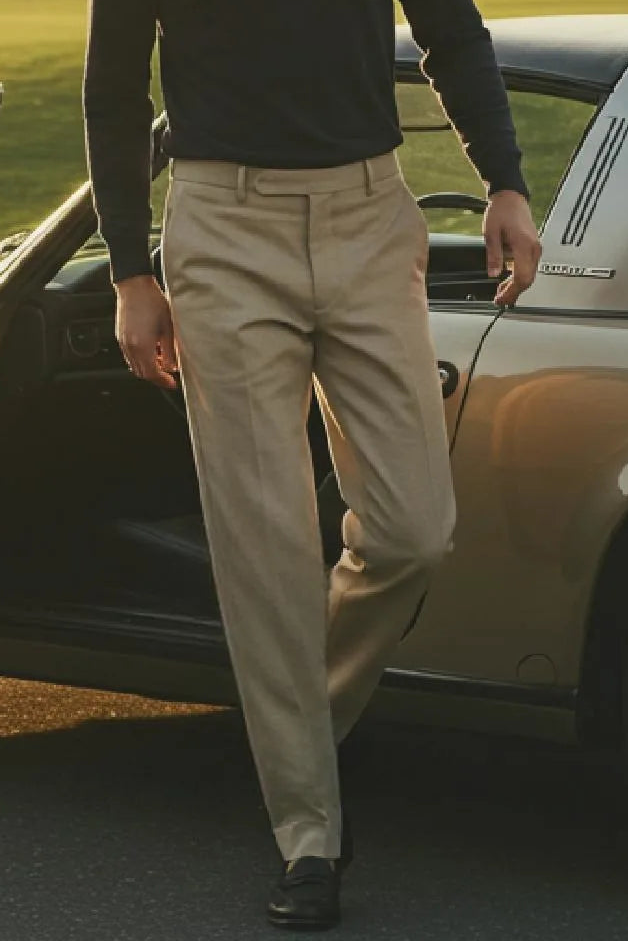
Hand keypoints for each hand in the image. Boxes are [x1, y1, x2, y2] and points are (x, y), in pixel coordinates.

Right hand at [114, 275, 177, 388]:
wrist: (134, 285)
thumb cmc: (153, 302)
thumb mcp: (168, 328)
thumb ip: (171, 351)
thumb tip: (173, 367)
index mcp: (142, 346)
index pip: (152, 374)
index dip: (163, 381)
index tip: (173, 383)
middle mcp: (130, 347)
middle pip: (142, 373)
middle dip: (156, 377)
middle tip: (169, 376)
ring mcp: (123, 342)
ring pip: (135, 366)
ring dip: (148, 369)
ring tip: (162, 362)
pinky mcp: (120, 336)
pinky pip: (130, 356)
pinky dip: (141, 360)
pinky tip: (152, 352)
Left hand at [483, 190, 541, 306]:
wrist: (511, 197)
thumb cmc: (501, 211)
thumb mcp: (491, 234)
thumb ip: (493, 256)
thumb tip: (493, 274)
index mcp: (524, 245)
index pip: (522, 277)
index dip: (511, 292)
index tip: (500, 299)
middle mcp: (534, 248)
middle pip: (528, 279)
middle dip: (513, 293)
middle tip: (499, 300)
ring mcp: (535, 248)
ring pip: (529, 275)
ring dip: (516, 286)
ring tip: (501, 292)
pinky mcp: (533, 248)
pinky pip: (529, 267)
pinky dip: (519, 277)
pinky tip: (507, 280)